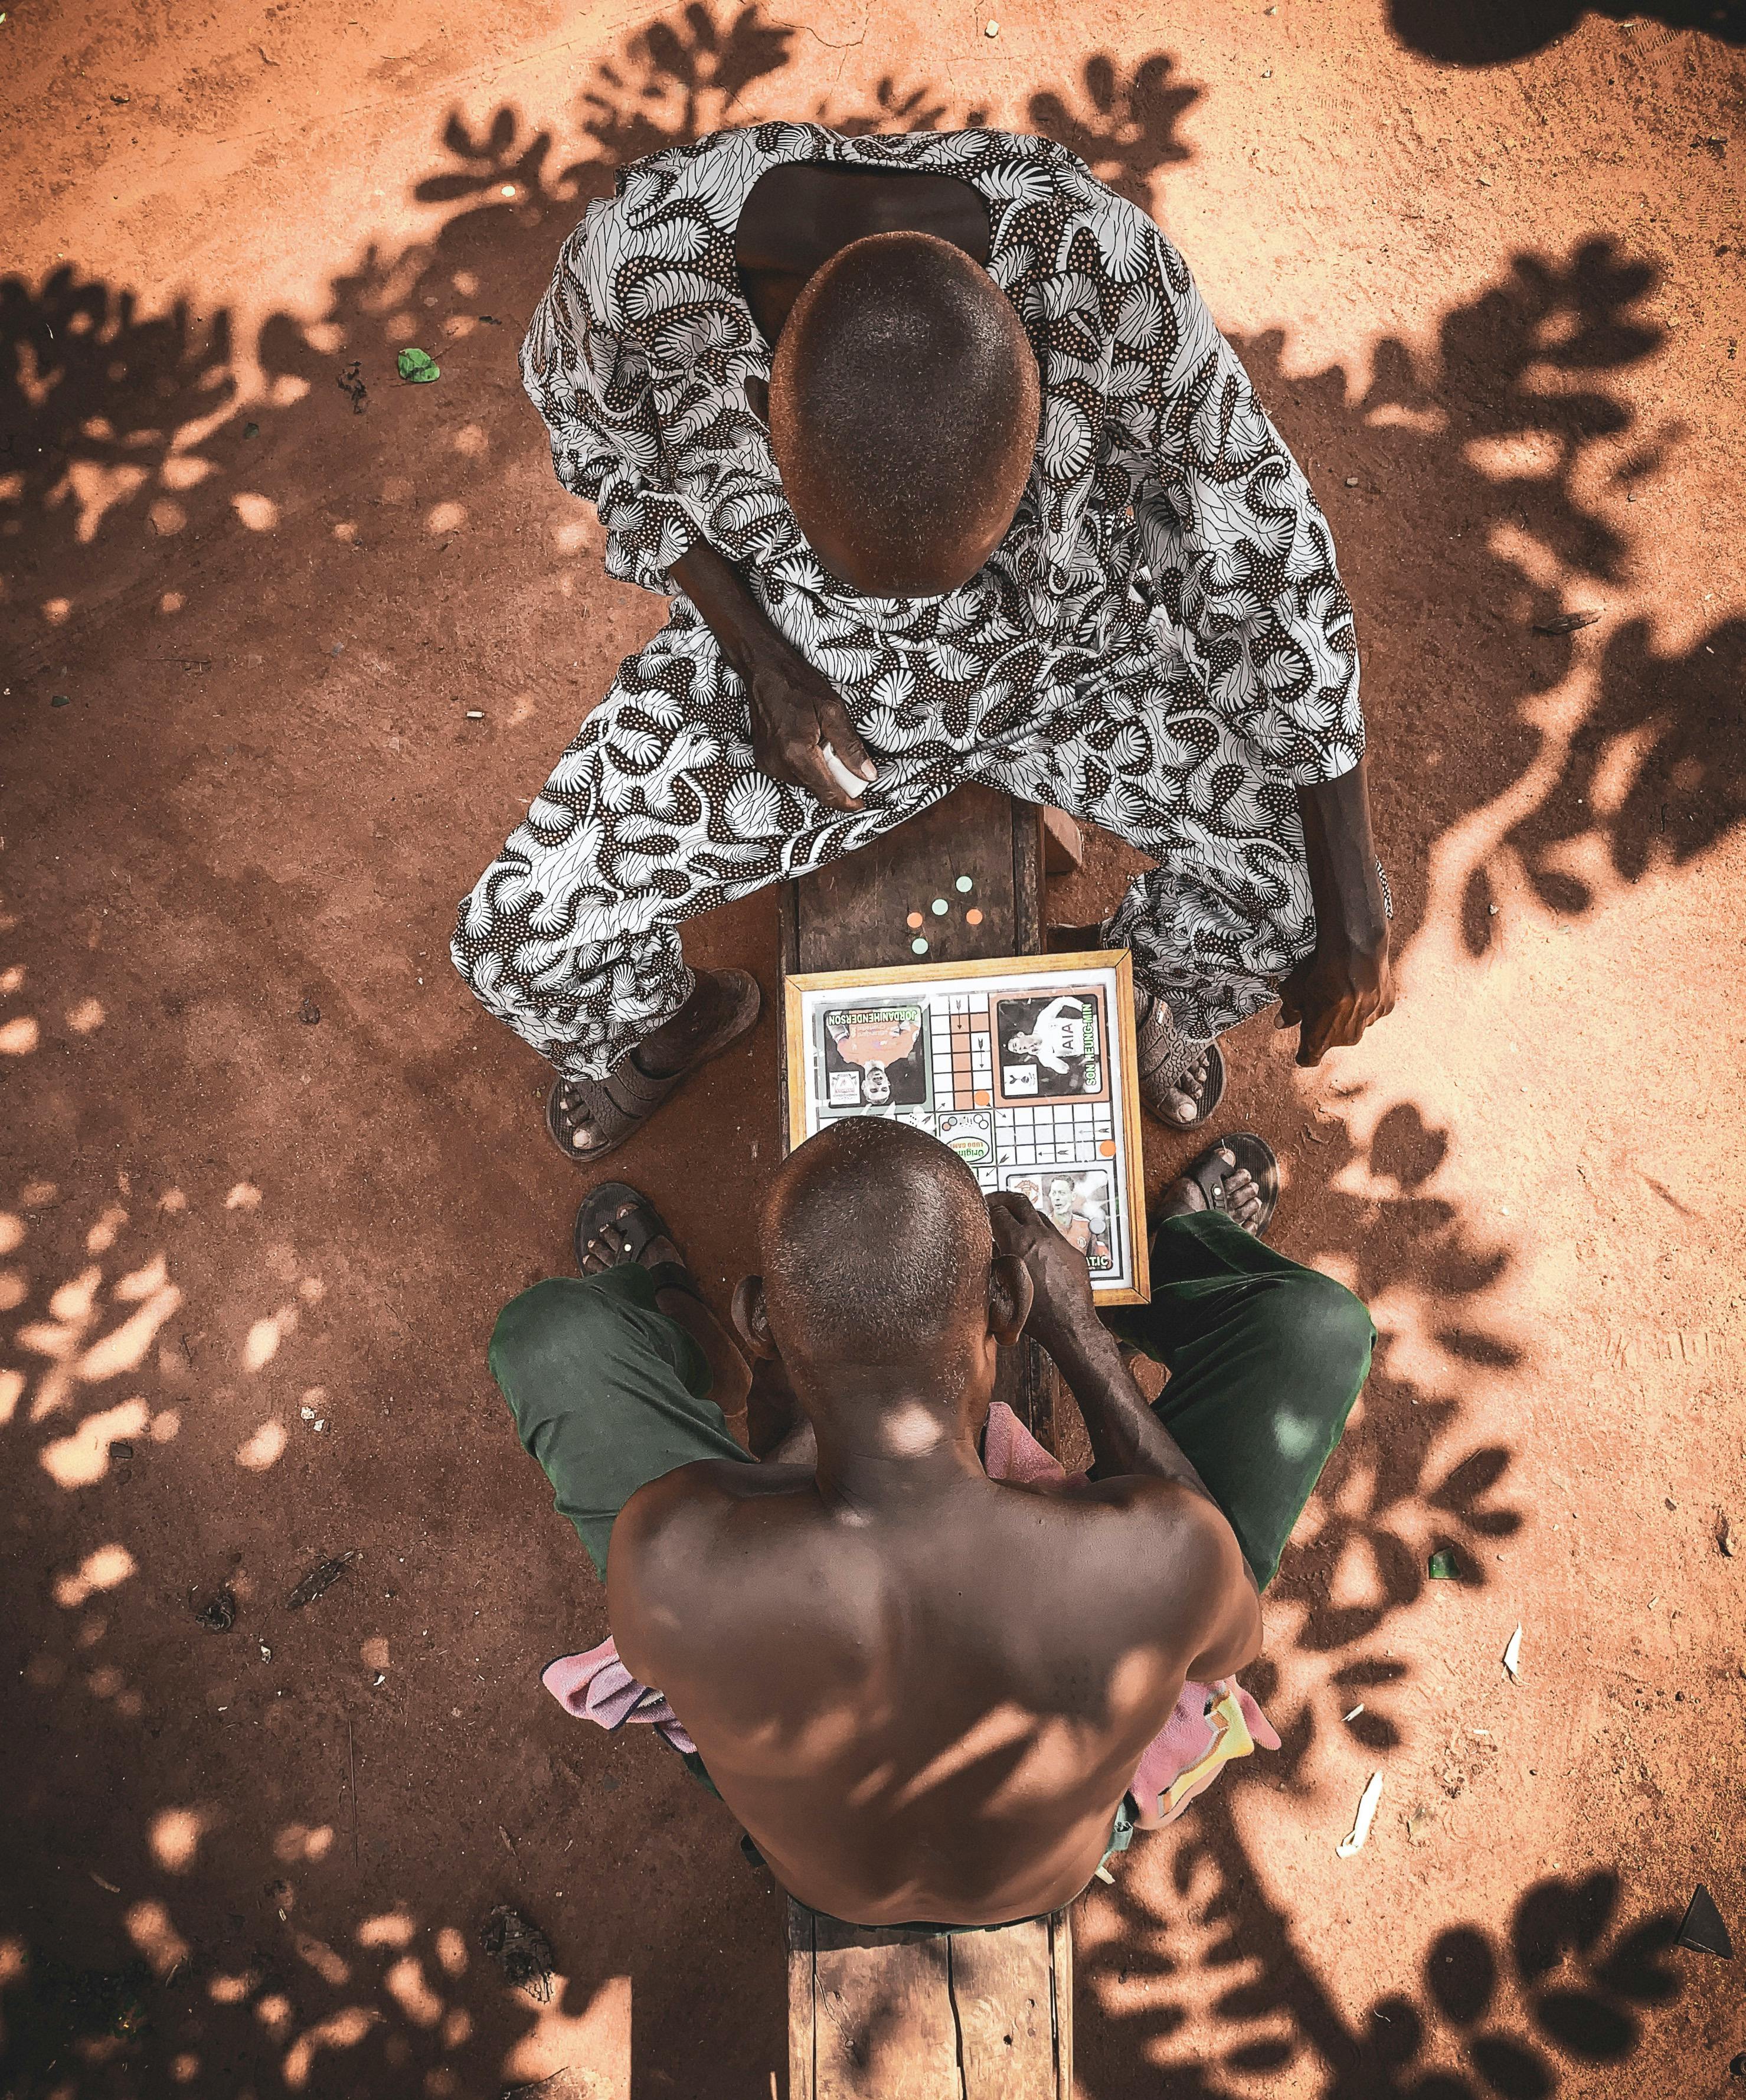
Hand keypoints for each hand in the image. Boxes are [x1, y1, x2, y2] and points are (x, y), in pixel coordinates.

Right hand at [741, 634, 875, 812]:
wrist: (765, 671)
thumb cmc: (798, 685)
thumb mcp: (833, 711)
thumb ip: (851, 747)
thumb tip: (867, 774)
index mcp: (797, 753)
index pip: (827, 792)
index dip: (846, 801)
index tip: (859, 802)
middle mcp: (779, 764)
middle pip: (816, 789)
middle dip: (834, 779)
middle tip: (842, 755)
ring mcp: (768, 763)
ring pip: (804, 782)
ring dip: (819, 771)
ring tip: (821, 742)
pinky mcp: (763, 760)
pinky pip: (791, 773)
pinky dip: (805, 765)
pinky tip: (807, 743)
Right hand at [987, 1191, 1096, 1357]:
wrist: (1070, 1327)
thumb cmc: (1037, 1318)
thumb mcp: (1000, 1291)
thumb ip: (991, 1265)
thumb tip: (986, 1251)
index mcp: (1019, 1244)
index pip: (997, 1210)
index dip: (984, 1207)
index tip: (980, 1209)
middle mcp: (1041, 1237)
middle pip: (1019, 1200)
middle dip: (1003, 1198)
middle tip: (994, 1202)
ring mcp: (1060, 1242)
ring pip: (1039, 1215)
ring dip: (1023, 1216)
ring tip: (1014, 1225)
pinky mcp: (1073, 1252)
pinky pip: (1054, 1235)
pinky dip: (1041, 1235)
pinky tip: (1035, 1249)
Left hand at [1276, 923, 1394, 1066]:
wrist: (1353, 952)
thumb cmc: (1318, 974)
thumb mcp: (1292, 992)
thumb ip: (1288, 1012)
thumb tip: (1281, 1022)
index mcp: (1320, 1039)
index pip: (1309, 1058)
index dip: (1303, 1054)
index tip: (1302, 1052)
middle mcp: (1346, 1038)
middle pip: (1333, 1038)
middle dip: (1327, 1024)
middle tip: (1321, 1000)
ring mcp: (1368, 1023)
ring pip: (1355, 1022)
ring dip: (1349, 1011)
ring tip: (1341, 986)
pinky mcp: (1385, 1007)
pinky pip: (1373, 1007)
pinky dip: (1367, 998)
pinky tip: (1359, 981)